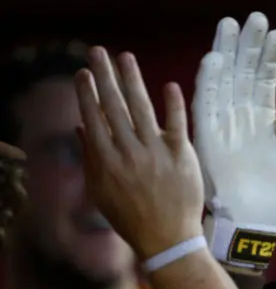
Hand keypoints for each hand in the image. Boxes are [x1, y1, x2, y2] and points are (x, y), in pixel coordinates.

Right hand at [75, 47, 204, 258]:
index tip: (82, 73)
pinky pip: (177, 124)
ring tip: (124, 57)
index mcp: (106, 160)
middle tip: (97, 51)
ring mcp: (155, 152)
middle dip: (104, 76)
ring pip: (142, 108)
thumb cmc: (130, 216)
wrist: (166, 238)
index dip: (87, 94)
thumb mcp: (100, 190)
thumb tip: (81, 128)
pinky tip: (168, 85)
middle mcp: (128, 152)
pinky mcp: (181, 155)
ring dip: (132, 80)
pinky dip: (173, 104)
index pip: (93, 119)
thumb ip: (90, 158)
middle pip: (114, 107)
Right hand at [192, 12, 275, 267]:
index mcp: (263, 123)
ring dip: (226, 53)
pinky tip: (214, 58)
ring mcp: (222, 126)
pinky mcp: (208, 137)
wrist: (256, 224)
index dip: (271, 57)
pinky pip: (205, 105)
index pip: (265, 80)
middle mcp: (240, 119)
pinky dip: (208, 82)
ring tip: (231, 24)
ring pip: (223, 81)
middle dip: (248, 45)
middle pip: (242, 72)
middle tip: (255, 17)